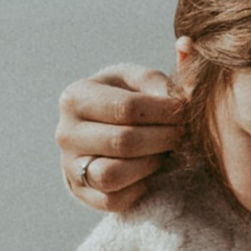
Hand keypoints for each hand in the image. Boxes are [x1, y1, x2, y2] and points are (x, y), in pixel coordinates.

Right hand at [59, 64, 181, 211]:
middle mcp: (65, 132)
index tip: (186, 112)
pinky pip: (114, 200)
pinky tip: (149, 171)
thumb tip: (186, 51)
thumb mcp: (139, 81)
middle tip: (182, 134)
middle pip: (123, 142)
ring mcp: (69, 166)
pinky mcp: (81, 193)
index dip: (165, 112)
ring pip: (112, 175)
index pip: (128, 108)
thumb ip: (163, 75)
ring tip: (164, 152)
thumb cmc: (128, 100)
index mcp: (76, 97)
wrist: (102, 132)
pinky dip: (139, 188)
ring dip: (149, 164)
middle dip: (163, 138)